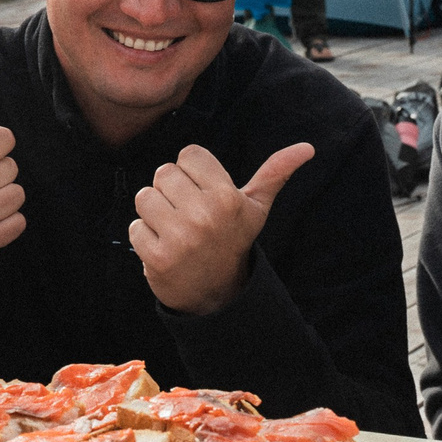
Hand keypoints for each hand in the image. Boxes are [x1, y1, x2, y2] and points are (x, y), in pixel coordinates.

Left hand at [129, 142, 313, 316]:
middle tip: (188, 213)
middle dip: (172, 191)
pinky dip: (144, 237)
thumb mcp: (256, 208)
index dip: (192, 172)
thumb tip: (307, 147)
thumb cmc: (233, 239)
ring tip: (175, 228)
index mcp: (227, 198)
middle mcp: (204, 216)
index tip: (203, 193)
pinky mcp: (157, 258)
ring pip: (144, 197)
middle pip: (163, 173)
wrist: (217, 293)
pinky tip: (165, 247)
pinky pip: (135, 227)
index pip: (189, 154)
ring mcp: (180, 238)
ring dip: (154, 212)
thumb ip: (276, 173)